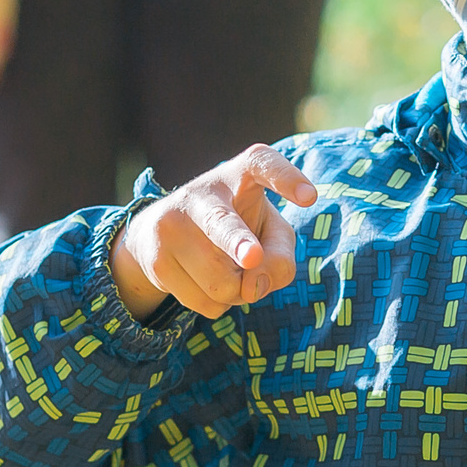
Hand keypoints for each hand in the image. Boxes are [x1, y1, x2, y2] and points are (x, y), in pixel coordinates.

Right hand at [110, 145, 316, 319]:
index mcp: (239, 174)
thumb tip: (253, 287)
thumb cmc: (238, 226)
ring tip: (228, 269)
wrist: (162, 233)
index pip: (262, 163)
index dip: (285, 178)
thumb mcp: (271, 233)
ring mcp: (171, 225)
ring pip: (222, 282)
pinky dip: (217, 303)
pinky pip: (205, 303)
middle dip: (237, 242)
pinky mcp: (156, 259)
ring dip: (238, 291)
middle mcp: (201, 193)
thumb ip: (280, 256)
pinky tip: (205, 279)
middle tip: (252, 256)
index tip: (310, 195)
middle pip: (222, 224)